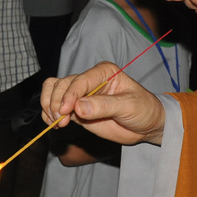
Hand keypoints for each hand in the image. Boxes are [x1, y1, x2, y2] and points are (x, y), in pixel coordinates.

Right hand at [41, 62, 165, 145]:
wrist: (146, 125)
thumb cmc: (143, 110)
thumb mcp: (128, 106)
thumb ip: (104, 106)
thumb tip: (78, 107)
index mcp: (103, 72)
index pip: (79, 80)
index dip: (69, 95)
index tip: (65, 111)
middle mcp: (89, 80)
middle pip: (61, 84)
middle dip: (57, 102)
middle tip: (60, 121)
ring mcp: (81, 94)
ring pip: (54, 91)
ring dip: (50, 106)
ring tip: (57, 123)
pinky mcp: (76, 109)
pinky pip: (55, 106)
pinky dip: (49, 114)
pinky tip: (54, 124)